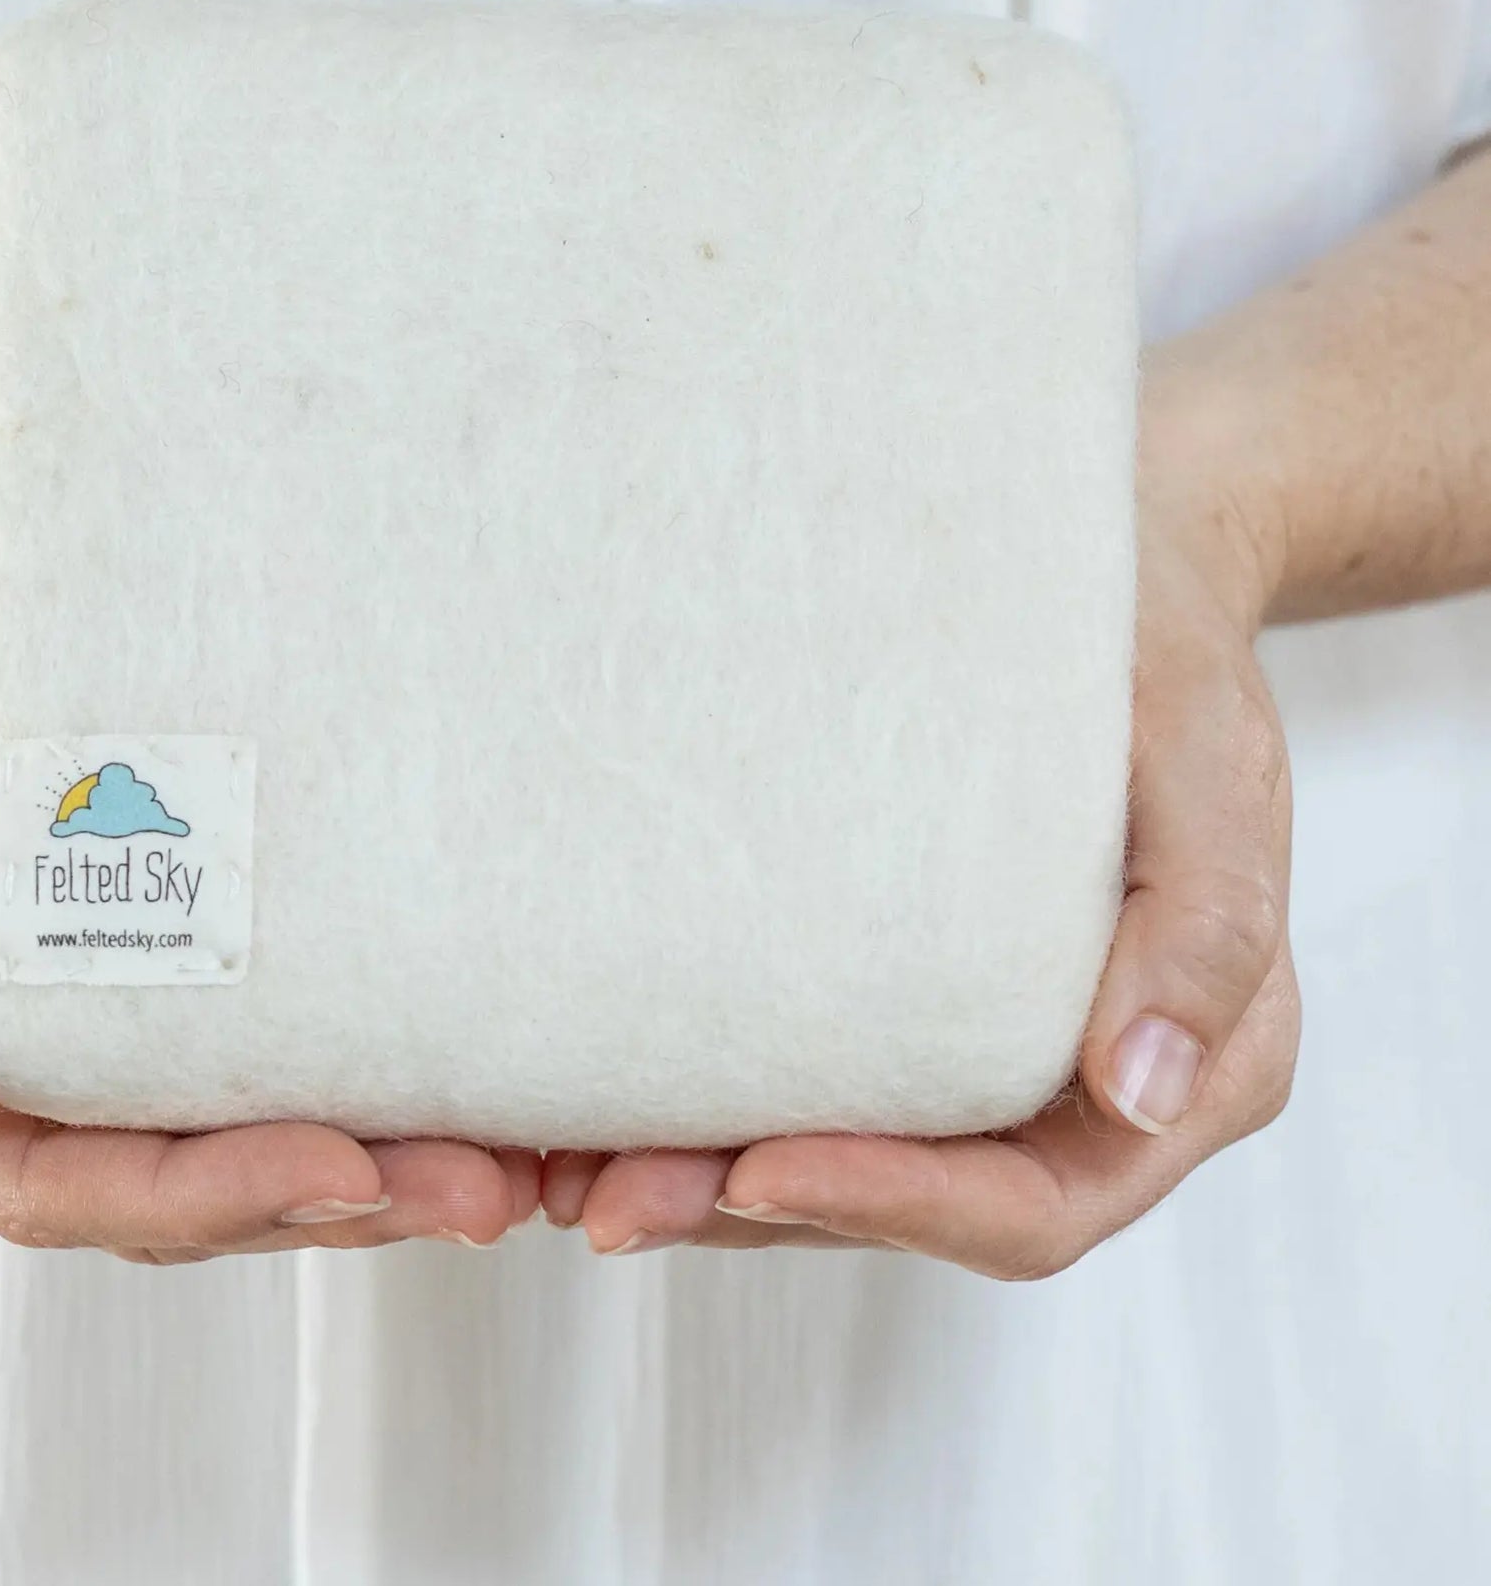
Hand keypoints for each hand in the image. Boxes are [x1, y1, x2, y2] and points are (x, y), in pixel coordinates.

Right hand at [0, 370, 535, 1258]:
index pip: (49, 1187)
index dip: (206, 1196)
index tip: (350, 1168)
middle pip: (156, 1194)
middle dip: (321, 1199)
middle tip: (481, 1189)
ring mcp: (48, 1036)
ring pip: (211, 1150)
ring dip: (357, 1168)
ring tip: (499, 1164)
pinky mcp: (124, 976)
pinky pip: (232, 1063)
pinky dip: (337, 1088)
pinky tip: (447, 1086)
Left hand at [544, 383, 1299, 1273]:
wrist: (1113, 571)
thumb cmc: (1162, 647)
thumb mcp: (1210, 761)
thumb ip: (1209, 924)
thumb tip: (1141, 1093)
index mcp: (1191, 1069)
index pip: (1031, 1202)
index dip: (894, 1205)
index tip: (755, 1171)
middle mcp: (1086, 1091)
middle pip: (915, 1208)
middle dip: (755, 1208)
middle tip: (605, 1197)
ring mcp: (995, 1055)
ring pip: (849, 1167)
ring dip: (709, 1180)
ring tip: (569, 1171)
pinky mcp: (914, 1002)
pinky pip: (821, 1084)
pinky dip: (717, 1104)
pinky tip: (606, 1091)